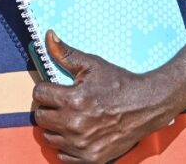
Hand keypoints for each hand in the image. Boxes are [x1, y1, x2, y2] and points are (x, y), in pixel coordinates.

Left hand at [32, 30, 173, 162]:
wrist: (146, 106)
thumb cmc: (118, 83)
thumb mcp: (92, 64)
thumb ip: (65, 53)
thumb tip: (48, 35)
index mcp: (73, 100)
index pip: (39, 95)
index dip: (45, 89)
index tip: (54, 89)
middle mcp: (75, 125)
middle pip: (40, 118)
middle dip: (47, 108)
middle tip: (60, 104)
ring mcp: (82, 145)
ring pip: (49, 137)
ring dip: (55, 127)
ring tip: (68, 118)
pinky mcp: (91, 158)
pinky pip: (62, 155)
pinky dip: (65, 146)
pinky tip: (75, 134)